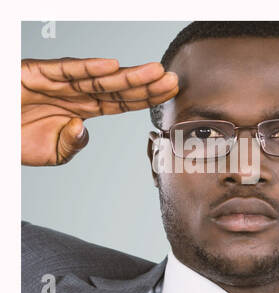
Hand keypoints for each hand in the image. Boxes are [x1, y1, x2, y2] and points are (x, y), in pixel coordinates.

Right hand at [21, 57, 178, 165]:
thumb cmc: (17, 139)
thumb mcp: (52, 152)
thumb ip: (72, 145)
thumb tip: (82, 130)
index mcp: (82, 110)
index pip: (121, 103)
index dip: (146, 97)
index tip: (170, 93)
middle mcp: (74, 93)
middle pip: (117, 88)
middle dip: (145, 84)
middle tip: (172, 79)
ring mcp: (57, 82)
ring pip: (97, 77)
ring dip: (126, 74)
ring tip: (153, 72)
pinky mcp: (36, 73)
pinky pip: (65, 69)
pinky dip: (87, 67)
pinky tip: (111, 66)